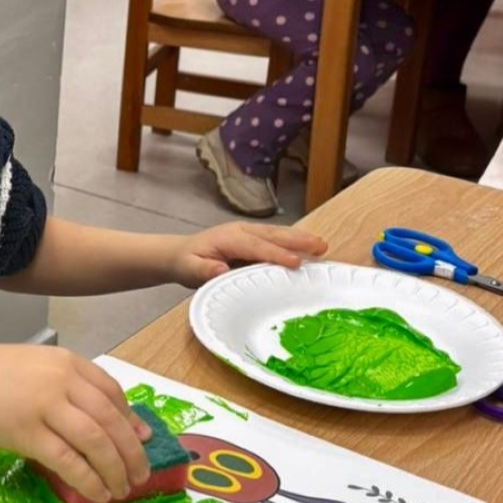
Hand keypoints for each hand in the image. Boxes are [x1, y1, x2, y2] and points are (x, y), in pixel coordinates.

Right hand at [0, 344, 151, 502]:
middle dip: (132, 452)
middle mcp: (63, 381)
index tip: (142, 443)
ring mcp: (45, 406)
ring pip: (96, 442)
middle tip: (141, 475)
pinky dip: (89, 480)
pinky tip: (98, 493)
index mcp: (67, 362)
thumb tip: (102, 419)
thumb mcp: (36, 371)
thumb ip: (71, 389)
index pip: (113, 393)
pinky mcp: (27, 432)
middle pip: (111, 420)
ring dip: (115, 470)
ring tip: (122, 489)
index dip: (131, 421)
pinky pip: (69, 461)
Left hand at [171, 223, 327, 286]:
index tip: (295, 263)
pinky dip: (294, 241)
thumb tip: (221, 271)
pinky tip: (309, 248)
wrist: (180, 253)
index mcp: (228, 238)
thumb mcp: (189, 270)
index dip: (276, 254)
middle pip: (273, 234)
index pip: (256, 246)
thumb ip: (204, 271)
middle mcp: (241, 231)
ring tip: (322, 246)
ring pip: (278, 233)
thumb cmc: (187, 263)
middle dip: (298, 240)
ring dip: (300, 238)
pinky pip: (276, 238)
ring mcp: (249, 232)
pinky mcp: (253, 238)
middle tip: (320, 247)